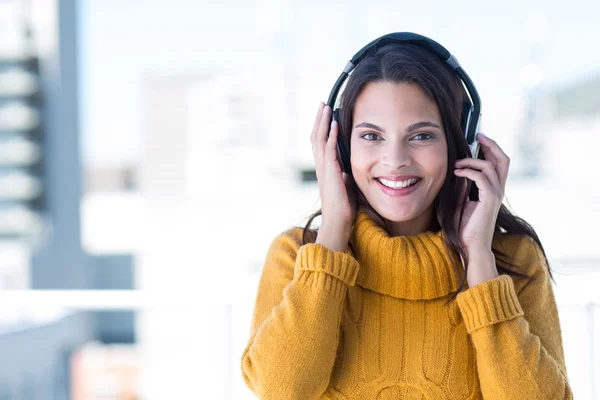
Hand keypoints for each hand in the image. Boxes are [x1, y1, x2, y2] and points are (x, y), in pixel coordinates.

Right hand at [310, 102, 357, 235]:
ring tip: (326, 107)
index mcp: (324, 169)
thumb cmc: (343, 209)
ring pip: (319, 139)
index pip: (319, 143)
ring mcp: (324, 168)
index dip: (321, 128)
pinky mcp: (330, 171)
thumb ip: (344, 178)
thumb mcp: (345, 188)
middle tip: (322, 104)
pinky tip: (334, 123)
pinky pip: (328, 148)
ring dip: (323, 122)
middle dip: (319, 119)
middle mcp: (321, 167)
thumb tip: (347, 173)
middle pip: (316, 136)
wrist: (338, 222)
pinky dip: (330, 134)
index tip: (325, 114)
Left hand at [453, 132, 509, 257]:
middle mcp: (499, 189)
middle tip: (478, 136)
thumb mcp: (461, 202)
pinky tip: (457, 174)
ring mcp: (496, 194)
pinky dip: (469, 172)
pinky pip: (481, 178)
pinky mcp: (490, 199)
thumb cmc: (465, 227)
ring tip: (457, 164)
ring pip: (490, 166)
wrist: (470, 245)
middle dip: (491, 145)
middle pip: (503, 159)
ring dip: (472, 161)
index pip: (498, 163)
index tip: (478, 139)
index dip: (491, 149)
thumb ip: (463, 188)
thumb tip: (459, 172)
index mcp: (494, 189)